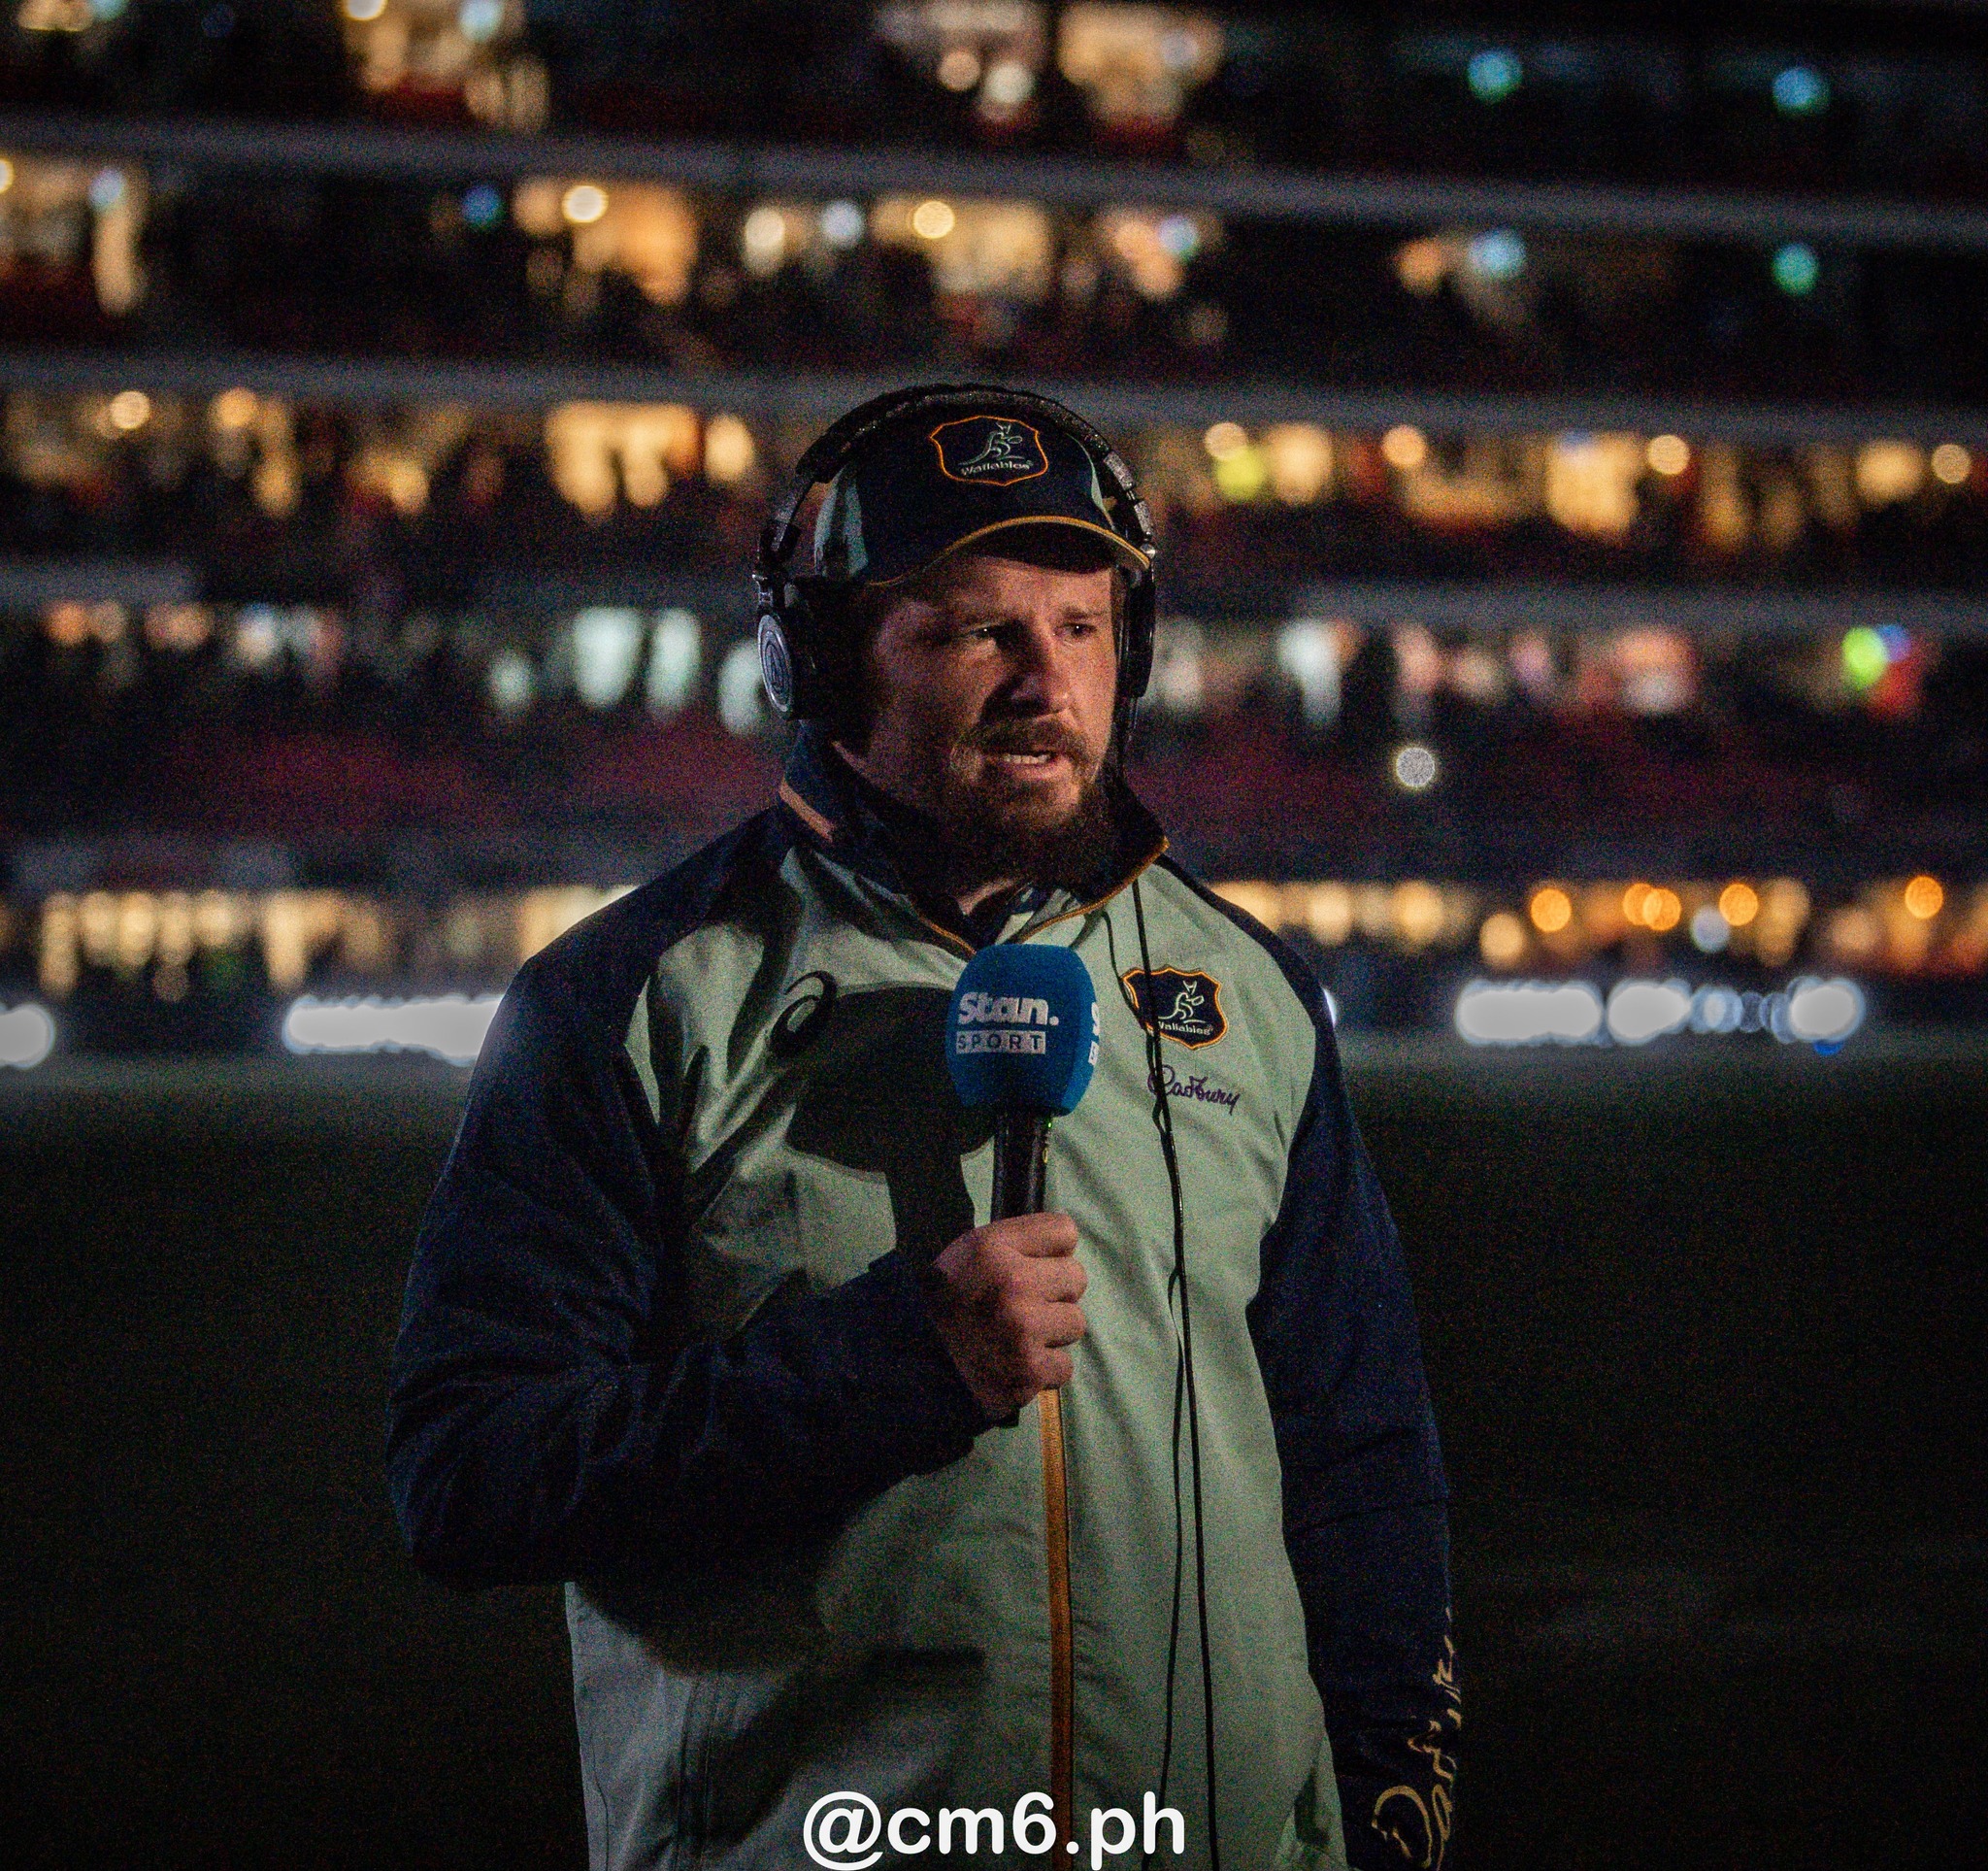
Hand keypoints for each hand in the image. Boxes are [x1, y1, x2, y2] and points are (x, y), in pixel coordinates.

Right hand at [923, 1213, 1087, 1420]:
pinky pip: (1064, 1366)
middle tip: (1025, 1305)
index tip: (1037, 1265)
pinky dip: (1045, 1369)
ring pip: (1075, 1323)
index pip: (1064, 1231)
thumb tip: (1066, 1245)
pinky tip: (1018, 1364)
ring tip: (1019, 1336)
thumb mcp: (969, 1253)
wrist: (914, 1361)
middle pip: (1076, 1277)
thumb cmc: (945, 1301)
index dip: (1051, 1250)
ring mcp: (1023, 1330)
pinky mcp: (1029, 1371)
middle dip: (1054, 1292)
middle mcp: (1013, 1284)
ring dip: (1052, 1332)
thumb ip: (1016, 1243)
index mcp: (993, 1248)